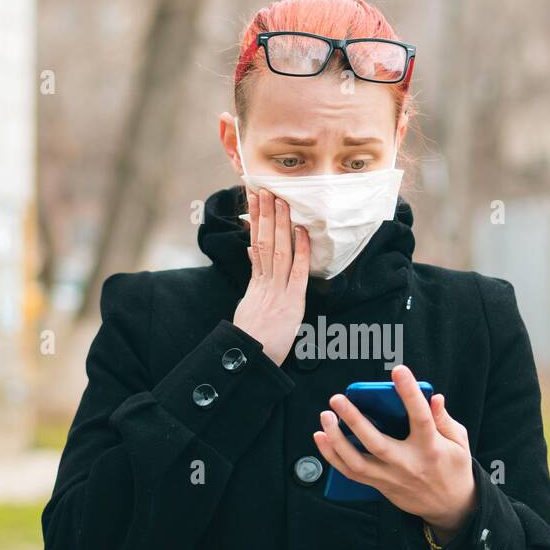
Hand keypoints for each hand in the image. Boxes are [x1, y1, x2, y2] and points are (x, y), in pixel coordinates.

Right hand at [232, 188, 309, 366]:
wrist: (251, 360)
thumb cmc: (252, 337)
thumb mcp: (248, 303)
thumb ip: (253, 277)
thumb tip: (250, 251)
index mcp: (256, 283)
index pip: (255, 244)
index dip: (255, 221)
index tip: (255, 200)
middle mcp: (265, 283)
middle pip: (264, 242)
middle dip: (265, 214)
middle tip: (265, 189)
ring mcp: (277, 291)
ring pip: (278, 250)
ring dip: (280, 224)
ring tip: (279, 200)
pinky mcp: (291, 302)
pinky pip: (297, 272)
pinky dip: (300, 251)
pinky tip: (301, 232)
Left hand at [312, 364, 477, 543]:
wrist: (450, 507)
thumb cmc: (453, 468)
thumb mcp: (459, 442)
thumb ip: (444, 419)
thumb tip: (434, 397)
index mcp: (431, 448)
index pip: (420, 417)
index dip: (410, 393)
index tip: (399, 371)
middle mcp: (408, 464)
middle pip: (376, 443)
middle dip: (354, 420)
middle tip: (338, 399)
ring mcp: (391, 478)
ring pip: (356, 462)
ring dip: (336, 439)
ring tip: (326, 417)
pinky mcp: (380, 486)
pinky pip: (350, 473)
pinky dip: (332, 456)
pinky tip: (322, 437)